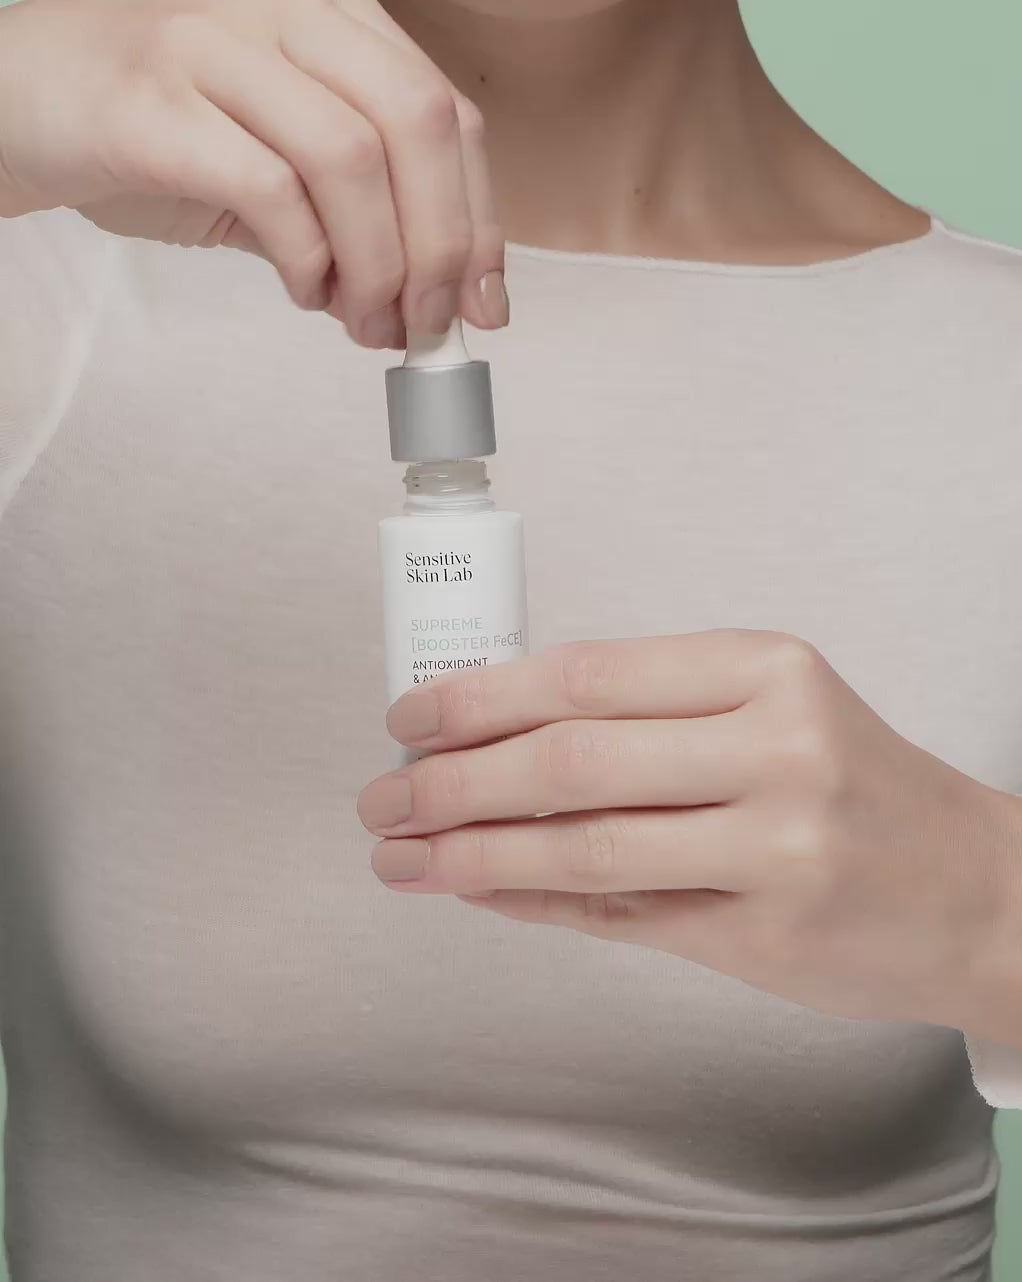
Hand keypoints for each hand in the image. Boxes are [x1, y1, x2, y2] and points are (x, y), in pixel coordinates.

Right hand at [0, 0, 506, 346]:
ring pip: (350, 159)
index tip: (487, 305)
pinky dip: (306, 260)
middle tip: (428, 327)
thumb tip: (429, 299)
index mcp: (329, 17)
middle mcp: (280, 10)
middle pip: (415, 124)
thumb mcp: (278, 157)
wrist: (18, 107)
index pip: (444, 112)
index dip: (481, 218)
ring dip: (377, 267)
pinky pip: (268, 188)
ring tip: (365, 324)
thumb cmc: (157, 133)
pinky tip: (304, 292)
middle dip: (442, 248)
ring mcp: (211, 44)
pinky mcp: (152, 103)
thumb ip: (354, 211)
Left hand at [359, 631, 1021, 1041]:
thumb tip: (495, 737)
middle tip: (384, 796)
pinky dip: (532, 902)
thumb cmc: (856, 787)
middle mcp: (775, 747)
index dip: (480, 698)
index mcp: (765, 668)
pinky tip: (478, 891)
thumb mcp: (772, 711)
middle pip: (570, 760)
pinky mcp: (765, 934)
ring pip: (582, 848)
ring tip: (403, 855)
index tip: (411, 718)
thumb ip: (647, 718)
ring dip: (472, 855)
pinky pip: (616, 915)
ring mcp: (776, 845)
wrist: (975, 891)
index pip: (587, 674)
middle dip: (453, 780)